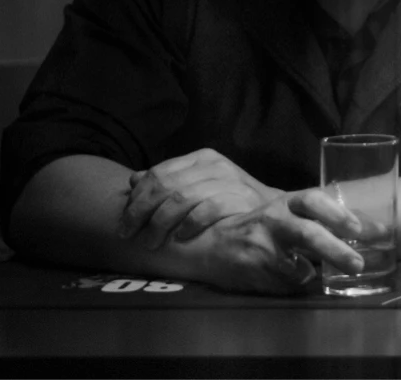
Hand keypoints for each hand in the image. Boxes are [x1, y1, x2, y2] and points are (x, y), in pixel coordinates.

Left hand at [120, 148, 279, 248]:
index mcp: (202, 159)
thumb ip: (169, 182)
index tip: (124, 222)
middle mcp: (215, 165)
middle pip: (165, 186)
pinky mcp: (241, 198)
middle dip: (141, 212)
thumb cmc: (232, 203)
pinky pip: (207, 209)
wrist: (275, 213)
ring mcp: (229, 180)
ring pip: (181, 197)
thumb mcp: (199, 187)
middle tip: (129, 234)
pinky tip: (180, 236)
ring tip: (150, 242)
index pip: (158, 173)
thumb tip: (134, 179)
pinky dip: (190, 223)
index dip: (137, 198)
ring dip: (159, 223)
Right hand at [184, 188, 368, 294]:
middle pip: (307, 233)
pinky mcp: (250, 271)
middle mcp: (272, 221)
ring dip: (314, 273)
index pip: (313, 199)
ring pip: (296, 265)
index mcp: (286, 203)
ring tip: (324, 276)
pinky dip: (296, 285)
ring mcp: (260, 247)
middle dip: (335, 250)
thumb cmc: (263, 226)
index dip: (337, 213)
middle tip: (358, 265)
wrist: (211, 243)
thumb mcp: (289, 213)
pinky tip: (294, 280)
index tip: (357, 229)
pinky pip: (284, 284)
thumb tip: (379, 229)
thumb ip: (326, 218)